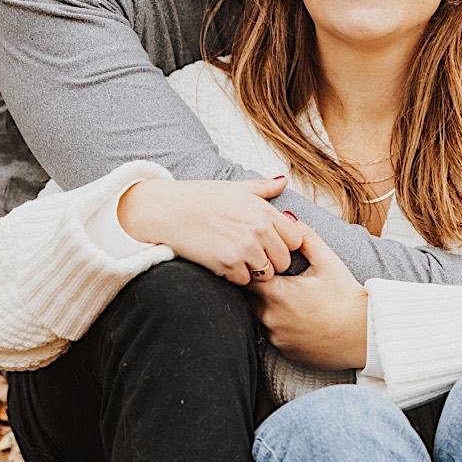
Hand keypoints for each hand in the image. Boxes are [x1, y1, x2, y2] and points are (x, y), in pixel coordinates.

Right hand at [117, 176, 303, 285]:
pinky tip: (220, 261)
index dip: (282, 244)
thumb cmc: (199, 197)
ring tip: (233, 256)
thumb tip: (283, 181)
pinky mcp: (228, 263)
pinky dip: (233, 276)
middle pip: (283, 261)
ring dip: (251, 270)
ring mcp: (245, 247)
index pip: (295, 239)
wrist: (166, 210)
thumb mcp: (234, 188)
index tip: (266, 243)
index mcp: (264, 210)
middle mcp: (259, 229)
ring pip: (265, 274)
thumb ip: (263, 188)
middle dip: (269, 261)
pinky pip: (243, 281)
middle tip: (248, 254)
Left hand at [248, 224, 367, 370]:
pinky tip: (297, 319)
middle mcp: (269, 318)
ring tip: (289, 301)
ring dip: (266, 308)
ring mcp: (275, 337)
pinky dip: (278, 326)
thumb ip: (305, 237)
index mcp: (275, 293)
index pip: (245, 276)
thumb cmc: (347, 297)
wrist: (366, 336)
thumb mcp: (327, 262)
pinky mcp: (284, 352)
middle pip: (248, 297)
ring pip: (258, 317)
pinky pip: (271, 335)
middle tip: (275, 280)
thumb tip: (288, 217)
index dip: (252, 268)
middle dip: (257, 288)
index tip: (262, 264)